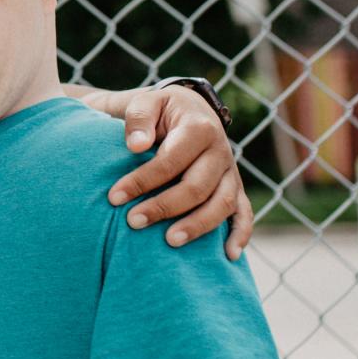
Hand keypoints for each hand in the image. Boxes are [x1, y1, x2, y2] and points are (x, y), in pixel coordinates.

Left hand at [107, 86, 252, 259]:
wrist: (187, 108)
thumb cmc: (158, 110)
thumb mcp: (145, 103)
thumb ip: (138, 119)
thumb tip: (136, 145)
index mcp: (199, 128)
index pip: (171, 160)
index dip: (143, 180)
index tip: (114, 197)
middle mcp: (221, 150)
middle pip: (197, 186)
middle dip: (164, 207)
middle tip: (133, 222)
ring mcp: (231, 171)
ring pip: (223, 204)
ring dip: (197, 226)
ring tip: (170, 242)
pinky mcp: (235, 187)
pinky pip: (244, 212)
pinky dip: (240, 234)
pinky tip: (228, 255)